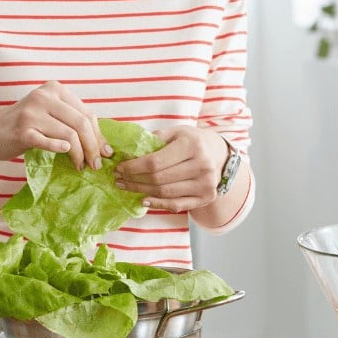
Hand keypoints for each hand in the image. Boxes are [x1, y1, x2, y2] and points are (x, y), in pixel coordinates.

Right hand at [0, 81, 111, 169]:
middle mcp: (44, 97)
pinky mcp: (22, 131)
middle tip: (96, 165)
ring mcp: (32, 113)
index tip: (105, 152)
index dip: (99, 135)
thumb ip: (73, 122)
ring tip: (81, 166)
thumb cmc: (27, 124)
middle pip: (81, 123)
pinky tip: (66, 154)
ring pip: (69, 134)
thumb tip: (104, 146)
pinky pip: (48, 142)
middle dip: (93, 147)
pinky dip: (60, 149)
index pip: (86, 113)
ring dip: (79, 154)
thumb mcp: (50, 114)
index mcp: (55, 89)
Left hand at [112, 126, 228, 211]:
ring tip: (126, 187)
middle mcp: (202, 165)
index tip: (119, 167)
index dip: (133, 167)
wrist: (218, 154)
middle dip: (134, 180)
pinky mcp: (207, 197)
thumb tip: (126, 152)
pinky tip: (144, 199)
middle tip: (118, 178)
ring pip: (165, 193)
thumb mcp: (176, 132)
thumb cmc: (191, 141)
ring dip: (141, 191)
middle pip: (158, 179)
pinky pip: (177, 205)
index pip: (155, 161)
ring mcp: (206, 183)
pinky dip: (158, 204)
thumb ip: (154, 140)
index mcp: (192, 145)